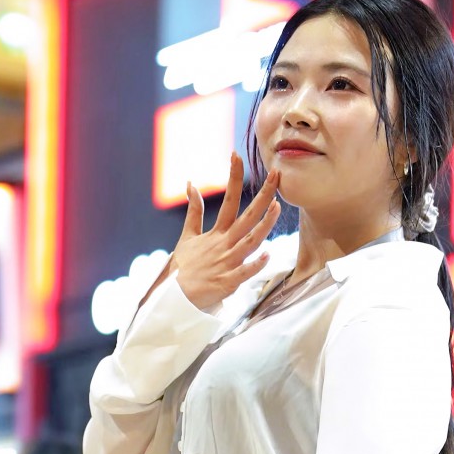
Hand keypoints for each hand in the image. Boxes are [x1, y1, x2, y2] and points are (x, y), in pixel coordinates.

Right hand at [171, 154, 280, 312]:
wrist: (175, 297)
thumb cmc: (184, 268)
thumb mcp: (188, 236)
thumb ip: (194, 211)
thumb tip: (191, 183)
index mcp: (217, 233)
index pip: (229, 200)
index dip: (233, 177)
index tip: (237, 156)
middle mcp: (224, 244)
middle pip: (247, 216)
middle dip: (263, 195)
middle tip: (276, 175)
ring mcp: (227, 263)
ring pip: (250, 241)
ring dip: (264, 224)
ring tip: (277, 206)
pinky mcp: (228, 282)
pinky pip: (244, 272)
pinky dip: (255, 264)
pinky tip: (268, 254)